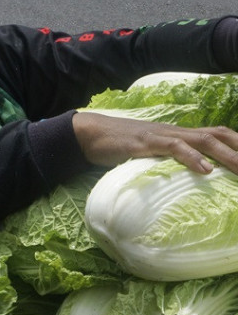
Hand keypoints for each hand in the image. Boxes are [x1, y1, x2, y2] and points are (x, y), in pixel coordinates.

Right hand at [72, 112, 237, 174]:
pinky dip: (192, 158)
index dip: (237, 144)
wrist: (91, 135)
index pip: (218, 134)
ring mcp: (163, 136)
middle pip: (219, 135)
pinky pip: (175, 148)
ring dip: (226, 155)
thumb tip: (183, 182)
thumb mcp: (150, 157)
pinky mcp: (148, 143)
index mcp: (180, 136)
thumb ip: (167, 164)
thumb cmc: (120, 149)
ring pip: (204, 141)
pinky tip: (205, 170)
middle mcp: (177, 132)